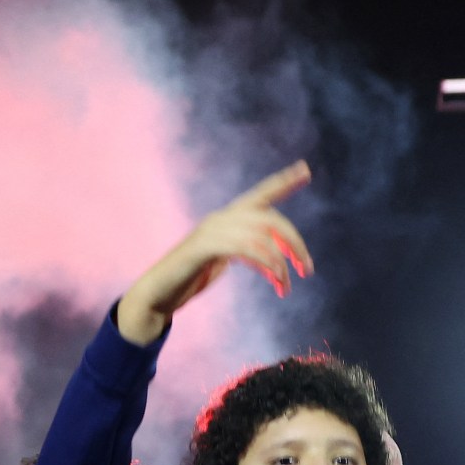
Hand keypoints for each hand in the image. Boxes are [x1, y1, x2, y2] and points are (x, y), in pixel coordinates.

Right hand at [116, 161, 313, 344]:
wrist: (156, 294)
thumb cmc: (187, 279)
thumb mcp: (221, 261)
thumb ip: (243, 252)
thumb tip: (274, 257)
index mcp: (225, 219)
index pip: (260, 194)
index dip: (282, 182)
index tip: (305, 169)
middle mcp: (220, 218)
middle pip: (270, 218)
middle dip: (294, 242)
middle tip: (307, 269)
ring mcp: (210, 231)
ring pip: (261, 235)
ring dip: (280, 263)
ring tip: (286, 286)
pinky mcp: (203, 247)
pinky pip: (245, 247)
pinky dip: (266, 264)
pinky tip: (274, 280)